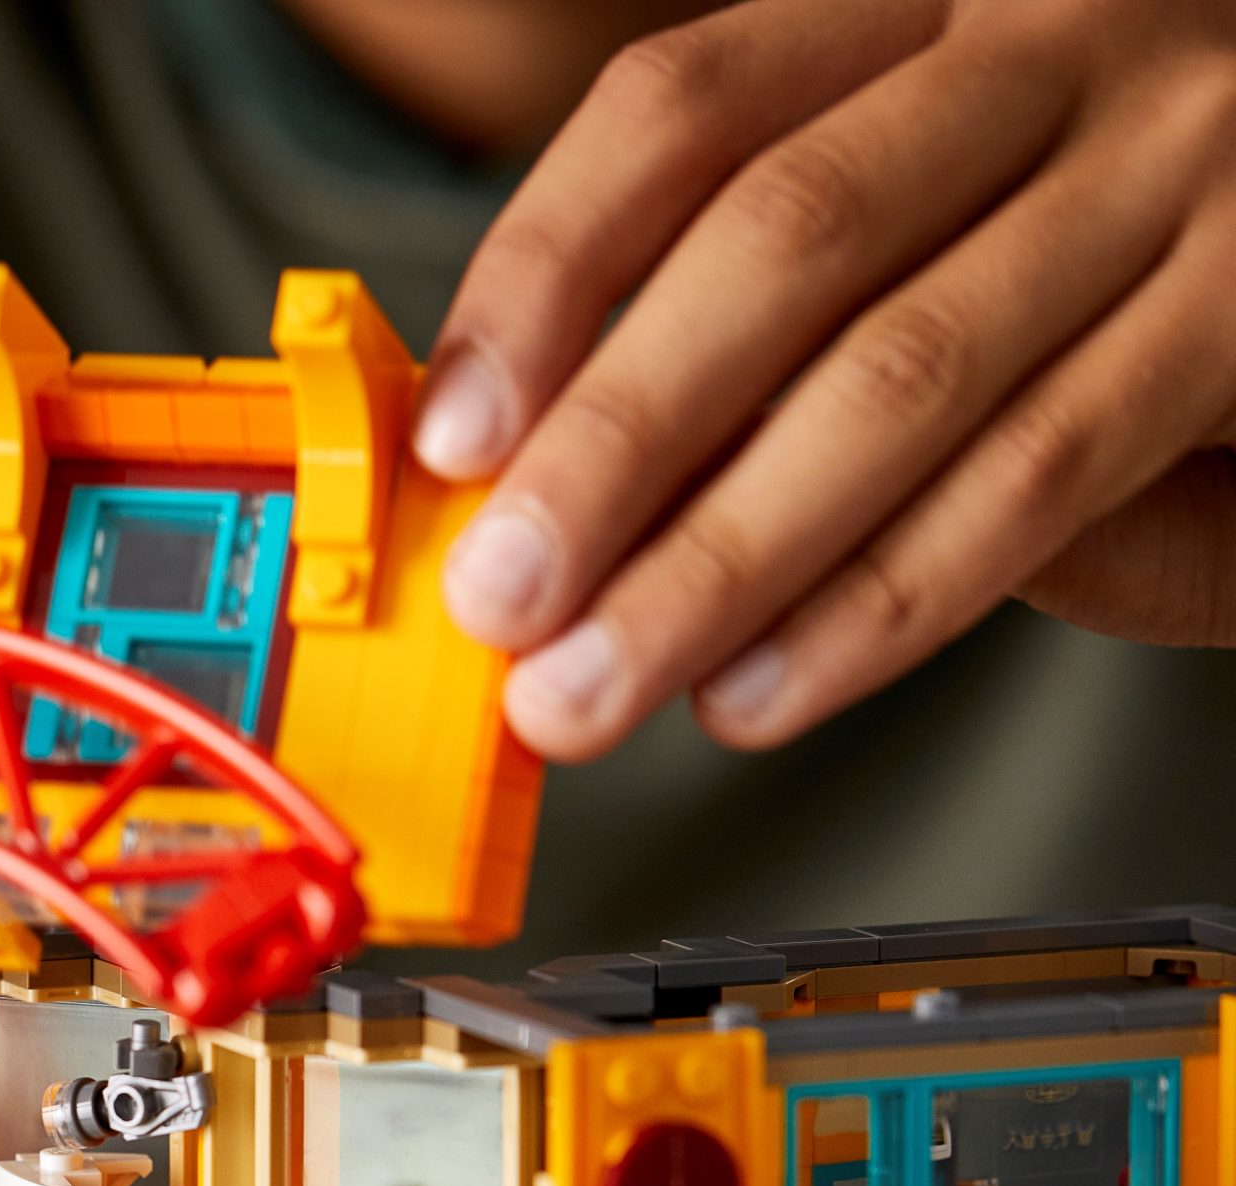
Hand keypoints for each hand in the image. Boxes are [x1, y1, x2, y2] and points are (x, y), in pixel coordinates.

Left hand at [415, 0, 1235, 761]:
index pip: (682, 109)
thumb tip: (526, 468)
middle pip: (781, 240)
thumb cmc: (1081, 229)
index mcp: (917, 1)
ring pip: (901, 375)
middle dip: (612, 447)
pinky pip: (1038, 475)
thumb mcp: (923, 189)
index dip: (542, 274)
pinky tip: (757, 690)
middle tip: (498, 601)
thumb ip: (762, 291)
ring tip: (590, 686)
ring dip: (716, 562)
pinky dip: (877, 603)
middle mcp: (1049, 45)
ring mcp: (1173, 166)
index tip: (449, 439)